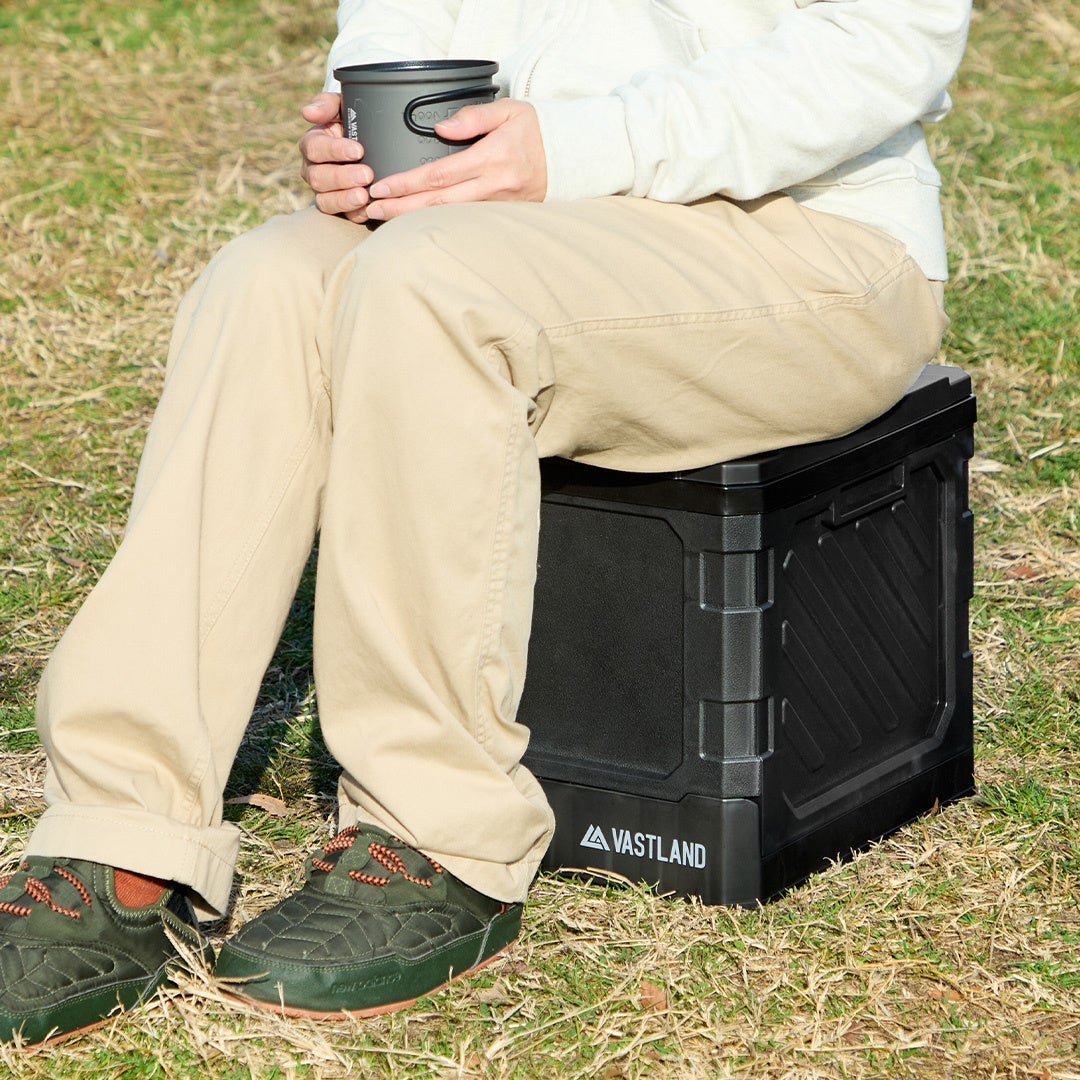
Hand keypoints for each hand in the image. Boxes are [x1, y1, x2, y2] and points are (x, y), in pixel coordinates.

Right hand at [299, 92, 374, 222]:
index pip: (315, 148)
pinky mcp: (339, 208)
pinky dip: (355, 213)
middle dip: (342, 177)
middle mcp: (313, 170)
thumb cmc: (352, 123)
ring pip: (325, 200)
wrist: (368, 144)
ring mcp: (324, 192)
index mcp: (312, 144)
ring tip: (364, 196)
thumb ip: (326, 104)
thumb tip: (308, 112)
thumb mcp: (341, 107)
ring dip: (345, 199)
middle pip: (318, 178)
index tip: (358, 150)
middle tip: (366, 175)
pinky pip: (342, 215)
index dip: (334, 150)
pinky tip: (368, 209)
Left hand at [364, 99, 546, 220]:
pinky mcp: (500, 216)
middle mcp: (493, 187)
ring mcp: (497, 206)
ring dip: (412, 219)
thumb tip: (440, 126)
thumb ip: (473, 115)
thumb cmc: (537, 131)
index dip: (406, 184)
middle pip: (437, 203)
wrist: (571, 160)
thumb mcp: (509, 110)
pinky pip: (461, 222)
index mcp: (492, 158)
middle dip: (400, 208)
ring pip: (447, 217)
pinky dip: (435, 224)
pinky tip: (414, 224)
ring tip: (383, 219)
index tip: (381, 187)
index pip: (439, 175)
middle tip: (370, 209)